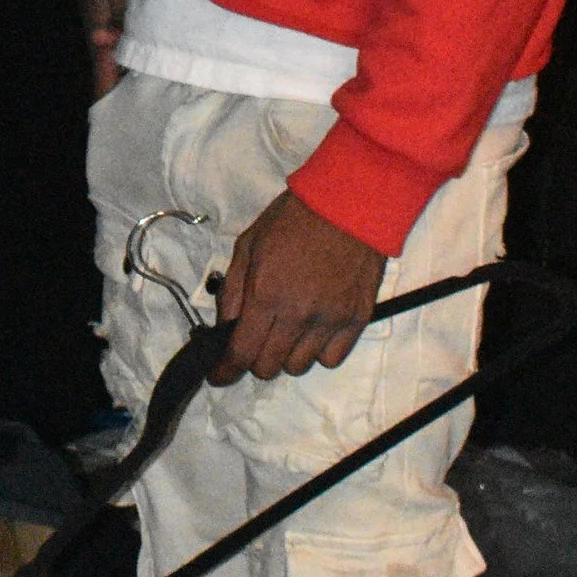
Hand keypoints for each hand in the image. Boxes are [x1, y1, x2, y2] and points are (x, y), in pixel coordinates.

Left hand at [213, 189, 384, 382]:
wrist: (349, 202)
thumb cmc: (293, 219)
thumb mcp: (248, 245)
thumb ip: (233, 290)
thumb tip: (224, 327)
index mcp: (267, 294)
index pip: (241, 353)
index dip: (225, 371)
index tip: (219, 375)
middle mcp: (299, 314)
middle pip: (269, 367)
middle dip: (254, 359)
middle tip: (256, 340)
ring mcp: (331, 319)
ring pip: (299, 366)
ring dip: (286, 355)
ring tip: (287, 330)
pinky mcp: (357, 319)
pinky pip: (331, 359)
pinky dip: (317, 352)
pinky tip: (313, 331)